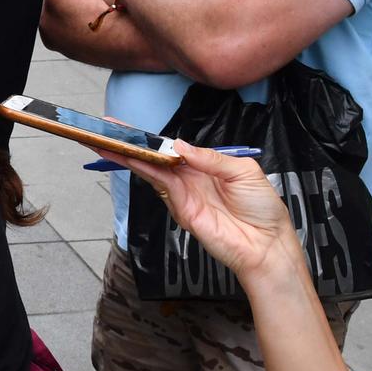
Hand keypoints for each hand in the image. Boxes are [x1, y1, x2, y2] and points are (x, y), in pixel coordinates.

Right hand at [105, 142, 302, 284]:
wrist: (266, 243)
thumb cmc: (263, 208)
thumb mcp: (244, 172)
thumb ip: (212, 158)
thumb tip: (179, 146)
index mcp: (205, 166)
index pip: (173, 148)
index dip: (152, 138)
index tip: (130, 127)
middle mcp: (190, 179)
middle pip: (154, 158)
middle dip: (130, 144)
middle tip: (105, 130)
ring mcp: (183, 194)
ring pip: (150, 170)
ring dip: (128, 155)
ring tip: (106, 142)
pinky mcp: (181, 210)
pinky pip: (160, 185)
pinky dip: (143, 170)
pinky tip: (130, 157)